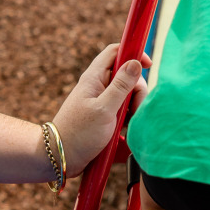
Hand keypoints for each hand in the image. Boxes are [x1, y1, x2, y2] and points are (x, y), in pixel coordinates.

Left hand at [49, 43, 146, 180]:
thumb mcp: (104, 109)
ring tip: (128, 126)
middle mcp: (98, 86)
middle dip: (137, 91)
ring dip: (133, 108)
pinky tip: (126, 133)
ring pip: (127, 96)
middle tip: (135, 110)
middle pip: (127, 76)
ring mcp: (101, 102)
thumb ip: (121, 86)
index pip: (115, 51)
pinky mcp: (104, 117)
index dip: (133, 53)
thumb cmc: (79, 133)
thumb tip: (135, 62)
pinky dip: (128, 120)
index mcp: (95, 78)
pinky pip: (123, 112)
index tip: (148, 64)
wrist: (61, 157)